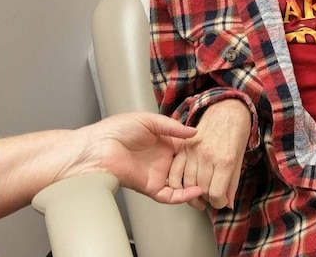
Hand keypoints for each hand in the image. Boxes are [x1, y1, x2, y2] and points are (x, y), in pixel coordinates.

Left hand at [78, 111, 202, 203]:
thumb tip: (194, 131)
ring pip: (182, 183)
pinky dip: (184, 196)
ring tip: (213, 182)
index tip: (214, 146)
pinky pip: (171, 195)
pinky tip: (196, 191)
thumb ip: (172, 126)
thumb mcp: (148, 120)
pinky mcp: (151, 187)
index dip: (200, 148)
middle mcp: (162, 160)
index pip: (187, 148)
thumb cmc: (115, 130)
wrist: (96, 148)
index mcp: (163, 142)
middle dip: (202, 169)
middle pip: (188, 167)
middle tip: (219, 167)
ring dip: (197, 184)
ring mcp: (158, 174)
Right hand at [167, 99, 250, 209]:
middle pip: (201, 189)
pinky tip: (186, 183)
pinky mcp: (184, 146)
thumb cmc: (237, 133)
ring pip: (187, 182)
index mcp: (225, 160)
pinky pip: (176, 169)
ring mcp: (194, 150)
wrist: (227, 110)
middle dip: (207, 198)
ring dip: (192, 192)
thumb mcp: (240, 159)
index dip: (218, 203)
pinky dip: (178, 180)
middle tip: (212, 197)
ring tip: (201, 191)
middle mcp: (208, 156)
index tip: (220, 202)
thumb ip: (232, 183)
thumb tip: (228, 204)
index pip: (216, 193)